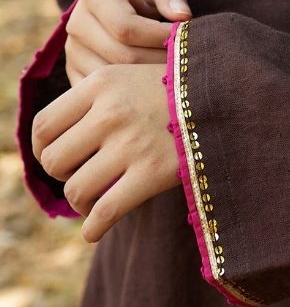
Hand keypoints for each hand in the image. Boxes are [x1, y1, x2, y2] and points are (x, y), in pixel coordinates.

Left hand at [31, 61, 180, 242]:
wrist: (230, 95)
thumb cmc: (177, 88)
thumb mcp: (130, 76)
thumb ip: (95, 100)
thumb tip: (56, 140)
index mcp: (101, 83)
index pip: (43, 125)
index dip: (41, 150)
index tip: (55, 158)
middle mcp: (110, 112)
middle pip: (54, 160)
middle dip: (64, 176)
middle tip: (81, 177)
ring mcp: (131, 143)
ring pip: (76, 190)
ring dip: (81, 203)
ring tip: (95, 200)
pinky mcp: (152, 173)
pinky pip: (104, 213)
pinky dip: (93, 228)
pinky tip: (95, 230)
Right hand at [65, 0, 191, 85]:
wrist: (116, 3)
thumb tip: (183, 16)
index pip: (124, 26)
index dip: (158, 36)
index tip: (182, 38)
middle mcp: (77, 22)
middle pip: (120, 55)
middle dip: (156, 60)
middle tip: (183, 61)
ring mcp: (73, 51)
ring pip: (111, 78)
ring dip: (145, 79)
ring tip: (170, 72)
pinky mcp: (74, 72)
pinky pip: (101, 91)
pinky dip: (128, 92)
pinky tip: (150, 84)